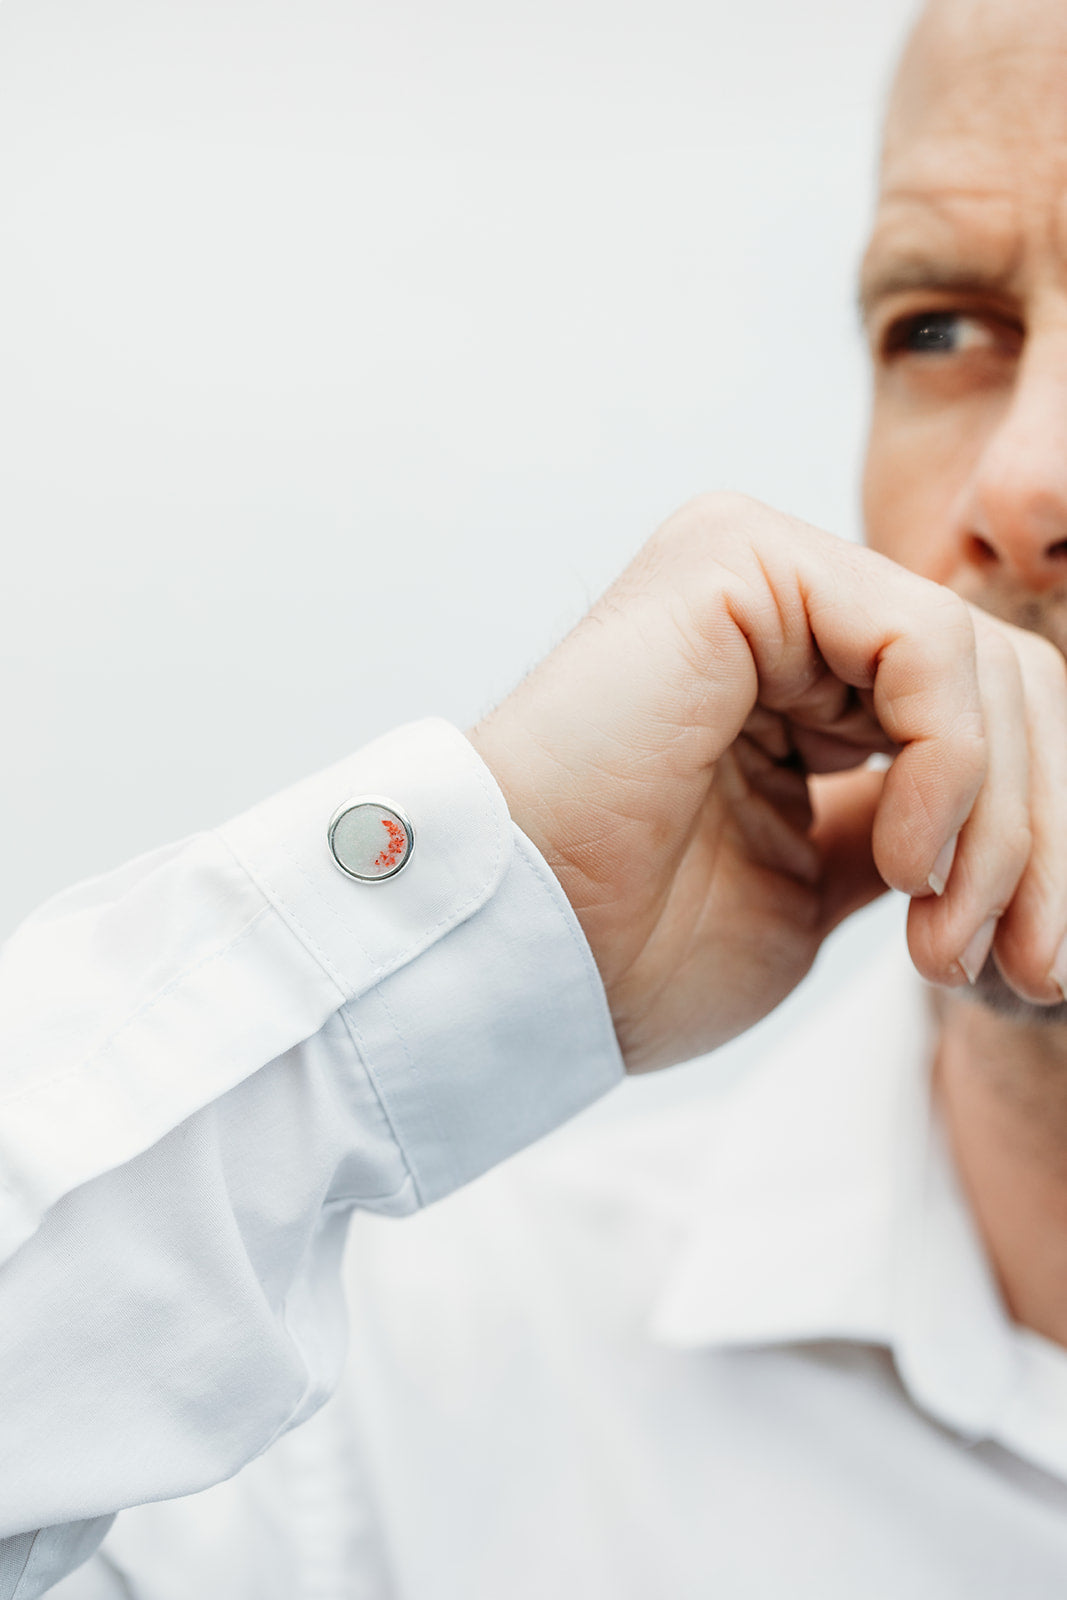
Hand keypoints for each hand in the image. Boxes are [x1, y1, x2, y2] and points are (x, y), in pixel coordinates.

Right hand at [468, 494, 1066, 1071]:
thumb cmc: (635, 945)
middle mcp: (783, 605)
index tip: (1035, 969)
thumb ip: (913, 824)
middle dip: (1036, 838)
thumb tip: (1029, 824)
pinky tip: (904, 860)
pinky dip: (951, 764)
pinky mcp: (740, 565)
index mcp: (796, 670)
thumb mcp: (824, 887)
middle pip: (1004, 682)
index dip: (1036, 837)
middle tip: (1031, 968)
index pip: (987, 714)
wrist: (518, 959)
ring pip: (980, 665)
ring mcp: (760, 573)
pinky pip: (923, 644)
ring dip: (997, 826)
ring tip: (942, 942)